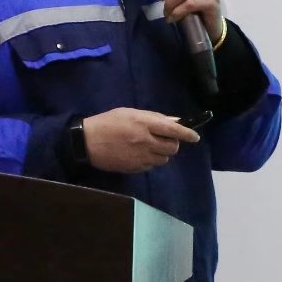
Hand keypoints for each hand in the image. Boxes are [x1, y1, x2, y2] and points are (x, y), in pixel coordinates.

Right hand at [80, 107, 199, 173]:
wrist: (86, 143)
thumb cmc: (107, 122)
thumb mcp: (130, 113)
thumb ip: (153, 117)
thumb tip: (174, 120)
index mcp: (144, 124)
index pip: (173, 129)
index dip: (187, 133)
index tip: (195, 137)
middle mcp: (146, 141)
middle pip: (172, 147)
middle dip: (173, 143)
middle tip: (165, 139)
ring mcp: (140, 157)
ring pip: (164, 159)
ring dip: (162, 153)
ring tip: (150, 146)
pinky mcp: (134, 168)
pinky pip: (151, 166)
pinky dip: (151, 161)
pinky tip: (140, 154)